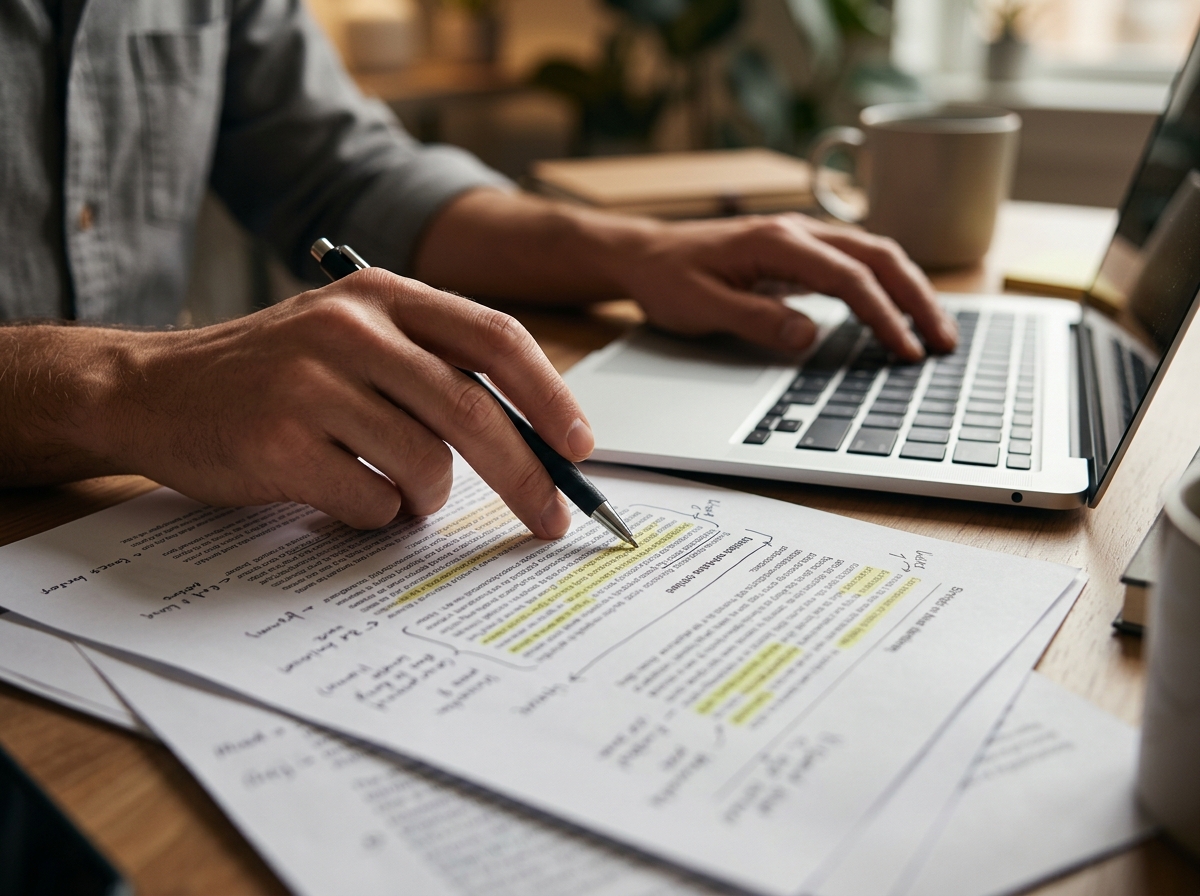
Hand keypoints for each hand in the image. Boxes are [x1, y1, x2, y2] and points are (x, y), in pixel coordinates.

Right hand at [97, 269, 592, 532]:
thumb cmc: (274, 376)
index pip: (494, 338)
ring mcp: (311, 384)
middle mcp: (350, 328)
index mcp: (382, 294)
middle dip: (526, 475)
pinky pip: (372, 502)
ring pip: (426, 466)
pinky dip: (375, 515)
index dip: (549, 396)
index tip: (581, 447)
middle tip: (551, 518)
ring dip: (425, 497)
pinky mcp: (279, 442)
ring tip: (392, 490)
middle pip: (473, 413)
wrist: (153, 390)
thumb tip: (536, 443)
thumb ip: (434, 372)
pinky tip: (341, 496)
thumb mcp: (354, 340)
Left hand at [614, 213, 957, 361]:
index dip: (883, 315)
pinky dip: (886, 285)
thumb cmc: (668, 278)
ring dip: (908, 290)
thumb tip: (809, 336)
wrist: (644, 253)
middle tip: (943, 342)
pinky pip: (856, 262)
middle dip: (917, 299)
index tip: (905, 351)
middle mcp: (798, 231)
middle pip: (878, 256)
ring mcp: (802, 238)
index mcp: (778, 241)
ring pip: (874, 255)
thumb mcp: (701, 307)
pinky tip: (899, 311)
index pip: (849, 277)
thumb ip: (755, 320)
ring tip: (934, 331)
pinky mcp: (800, 251)